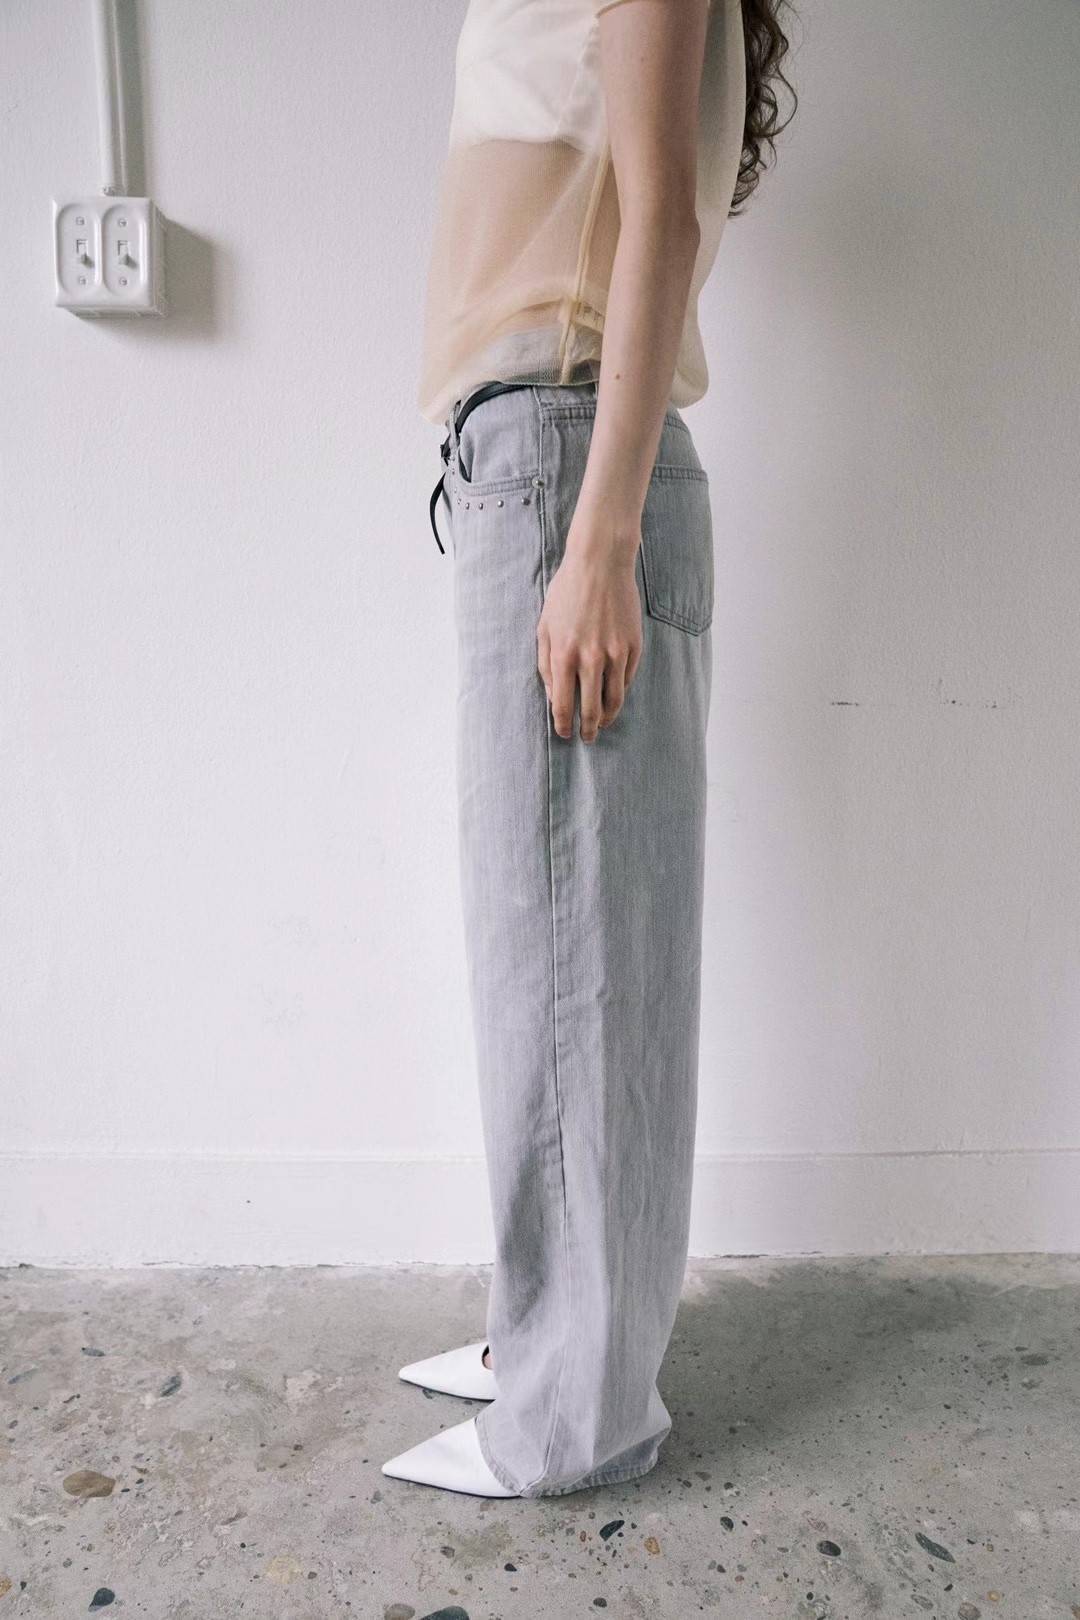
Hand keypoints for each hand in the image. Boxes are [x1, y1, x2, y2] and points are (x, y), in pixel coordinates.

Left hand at [536, 532, 643, 742]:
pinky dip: (619, 692)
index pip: (563, 705)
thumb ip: (546, 665)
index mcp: (564, 655)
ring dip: (608, 718)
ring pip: (614, 700)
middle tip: (587, 738)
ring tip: (603, 724)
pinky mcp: (633, 646)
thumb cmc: (567, 594)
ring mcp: (616, 653)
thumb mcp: (544, 627)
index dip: (563, 725)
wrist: (600, 564)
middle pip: (591, 710)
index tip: (564, 733)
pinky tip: (613, 695)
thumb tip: (554, 696)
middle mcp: (591, 658)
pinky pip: (626, 679)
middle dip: (589, 729)